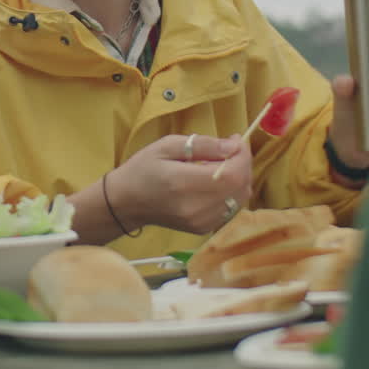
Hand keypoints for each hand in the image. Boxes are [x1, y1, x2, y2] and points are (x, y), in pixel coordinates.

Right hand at [107, 134, 252, 235]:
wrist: (125, 202)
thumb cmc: (143, 169)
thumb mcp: (167, 145)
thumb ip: (203, 145)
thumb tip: (234, 145)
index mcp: (185, 183)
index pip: (232, 173)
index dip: (242, 155)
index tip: (235, 139)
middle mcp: (196, 207)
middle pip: (240, 186)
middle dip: (242, 164)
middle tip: (229, 149)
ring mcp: (201, 222)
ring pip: (240, 198)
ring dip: (239, 178)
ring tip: (221, 164)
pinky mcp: (203, 228)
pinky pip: (231, 208)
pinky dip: (231, 192)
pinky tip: (215, 182)